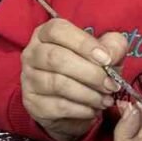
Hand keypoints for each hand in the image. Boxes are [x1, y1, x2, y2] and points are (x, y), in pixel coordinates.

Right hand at [21, 18, 126, 140]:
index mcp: (46, 34)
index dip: (83, 43)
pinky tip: (93, 110)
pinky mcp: (32, 103)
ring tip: (105, 100)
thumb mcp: (106, 53)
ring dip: (87, 94)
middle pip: (56, 58)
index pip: (58, 30)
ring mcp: (29, 79)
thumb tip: (110, 56)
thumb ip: (112, 47)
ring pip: (57, 83)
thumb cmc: (89, 70)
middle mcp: (32, 53)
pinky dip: (81, 109)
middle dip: (89, 73)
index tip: (106, 59)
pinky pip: (58, 106)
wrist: (75, 105)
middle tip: (110, 85)